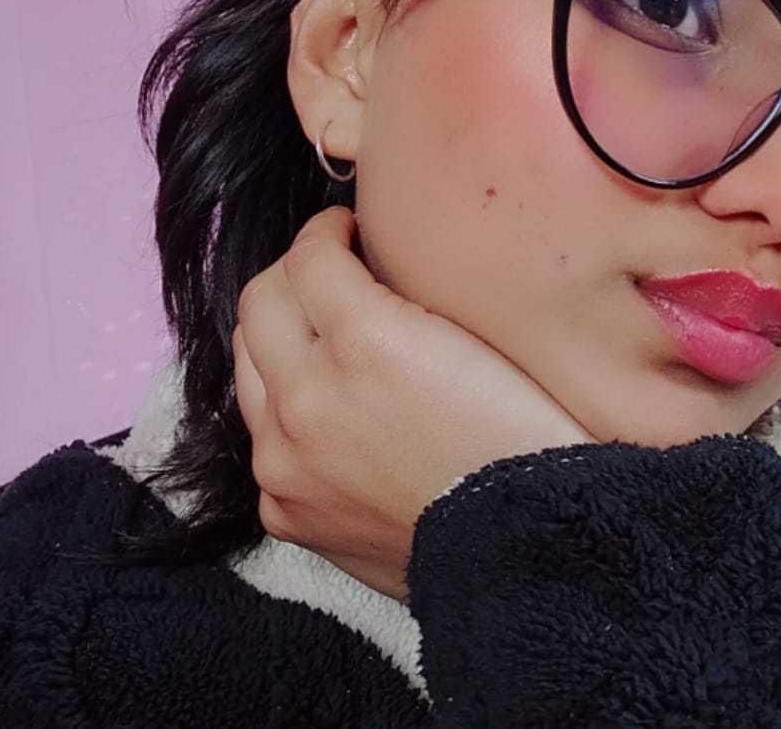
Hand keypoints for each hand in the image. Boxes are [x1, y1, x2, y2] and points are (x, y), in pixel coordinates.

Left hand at [231, 206, 595, 599]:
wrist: (532, 549)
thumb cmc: (529, 438)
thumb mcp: (483, 338)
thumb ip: (407, 292)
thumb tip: (368, 262)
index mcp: (366, 341)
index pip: (309, 254)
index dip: (329, 231)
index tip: (346, 232)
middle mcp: (308, 398)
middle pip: (260, 302)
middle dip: (294, 277)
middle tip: (333, 276)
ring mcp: (286, 460)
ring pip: (248, 369)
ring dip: (281, 342)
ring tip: (326, 344)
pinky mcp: (285, 509)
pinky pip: (266, 441)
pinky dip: (292, 417)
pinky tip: (337, 418)